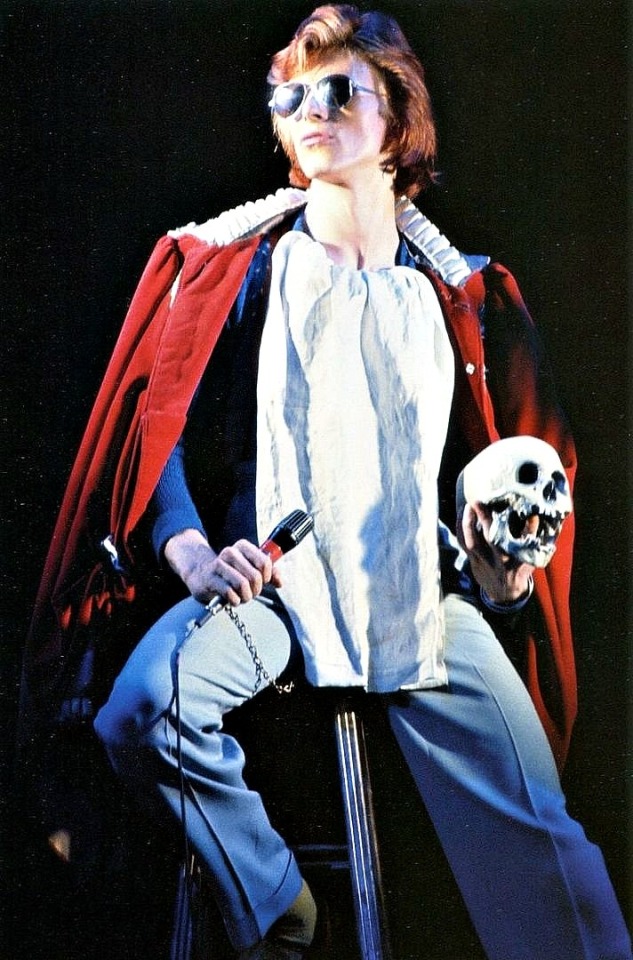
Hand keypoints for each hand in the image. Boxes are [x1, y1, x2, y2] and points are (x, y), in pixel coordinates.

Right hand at [163, 529, 282, 605]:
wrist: (199, 573)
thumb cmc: (229, 572)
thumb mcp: (250, 568)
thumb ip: (268, 572)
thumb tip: (279, 582)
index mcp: (242, 547)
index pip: (265, 561)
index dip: (267, 576)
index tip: (263, 580)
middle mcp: (230, 553)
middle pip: (255, 576)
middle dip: (256, 590)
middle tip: (251, 592)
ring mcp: (218, 565)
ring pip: (243, 585)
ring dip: (246, 596)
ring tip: (242, 597)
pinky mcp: (210, 579)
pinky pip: (230, 594)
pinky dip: (235, 601)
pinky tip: (232, 599)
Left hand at [458, 501, 533, 605]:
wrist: (504, 593)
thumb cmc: (518, 570)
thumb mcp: (529, 557)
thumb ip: (530, 537)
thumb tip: (533, 516)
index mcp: (512, 557)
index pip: (510, 538)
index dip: (510, 523)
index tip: (510, 508)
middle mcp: (496, 559)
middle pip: (488, 537)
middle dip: (482, 519)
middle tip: (477, 501)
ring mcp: (482, 560)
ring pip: (470, 541)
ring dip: (467, 523)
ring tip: (466, 506)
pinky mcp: (472, 560)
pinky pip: (463, 544)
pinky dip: (460, 529)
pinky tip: (460, 516)